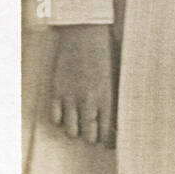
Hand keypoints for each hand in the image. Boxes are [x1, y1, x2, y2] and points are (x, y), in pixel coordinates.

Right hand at [50, 23, 117, 145]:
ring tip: (80, 124)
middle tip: (95, 133)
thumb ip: (115, 97)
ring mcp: (71, 97)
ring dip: (76, 131)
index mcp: (107, 97)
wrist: (84, 31)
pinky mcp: (57, 90)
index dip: (109, 141)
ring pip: (71, 131)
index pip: (108, 132)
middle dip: (93, 137)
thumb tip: (118, 118)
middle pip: (90, 136)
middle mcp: (89, 101)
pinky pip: (55, 118)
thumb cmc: (105, 50)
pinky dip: (61, 120)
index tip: (109, 142)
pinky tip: (66, 113)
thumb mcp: (116, 74)